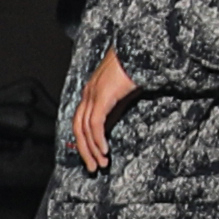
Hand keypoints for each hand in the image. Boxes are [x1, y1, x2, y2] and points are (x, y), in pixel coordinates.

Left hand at [70, 47, 130, 174]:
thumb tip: (111, 126)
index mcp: (90, 93)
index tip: (93, 156)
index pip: (80, 122)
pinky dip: (98, 139)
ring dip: (92, 149)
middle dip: (84, 150)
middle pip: (77, 128)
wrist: (140, 51)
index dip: (84, 141)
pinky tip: (104, 150)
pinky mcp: (103, 96)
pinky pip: (95, 123)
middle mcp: (88, 94)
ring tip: (100, 163)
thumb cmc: (134, 69)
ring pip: (84, 129)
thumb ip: (115, 108)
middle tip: (93, 167)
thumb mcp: (123, 93)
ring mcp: (93, 94)